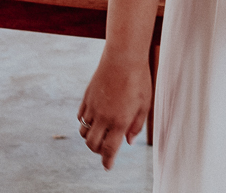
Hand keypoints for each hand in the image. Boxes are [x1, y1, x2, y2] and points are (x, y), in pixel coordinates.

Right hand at [78, 53, 151, 169]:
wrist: (123, 58)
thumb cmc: (139, 80)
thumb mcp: (144, 103)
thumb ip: (136, 125)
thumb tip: (128, 141)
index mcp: (120, 121)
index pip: (109, 149)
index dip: (107, 161)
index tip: (108, 167)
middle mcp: (103, 117)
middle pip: (93, 144)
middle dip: (98, 151)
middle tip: (105, 150)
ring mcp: (92, 108)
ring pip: (84, 133)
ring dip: (90, 138)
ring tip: (100, 135)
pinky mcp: (86, 99)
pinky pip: (80, 118)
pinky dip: (85, 124)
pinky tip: (94, 120)